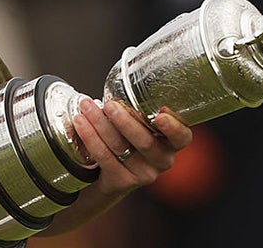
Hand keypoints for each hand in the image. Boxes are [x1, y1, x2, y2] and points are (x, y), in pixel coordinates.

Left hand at [73, 100, 192, 198]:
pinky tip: (80, 122)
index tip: (161, 115)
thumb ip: (141, 110)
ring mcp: (144, 174)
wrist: (112, 174)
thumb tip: (122, 82)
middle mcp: (162, 160)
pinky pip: (104, 157)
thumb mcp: (142, 124)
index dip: (173, 128)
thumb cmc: (129, 138)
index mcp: (172, 143)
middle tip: (109, 105)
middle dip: (124, 121)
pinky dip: (90, 137)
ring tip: (87, 107)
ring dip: (100, 124)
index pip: (182, 137)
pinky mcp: (122, 181)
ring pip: (120, 147)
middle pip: (145, 142)